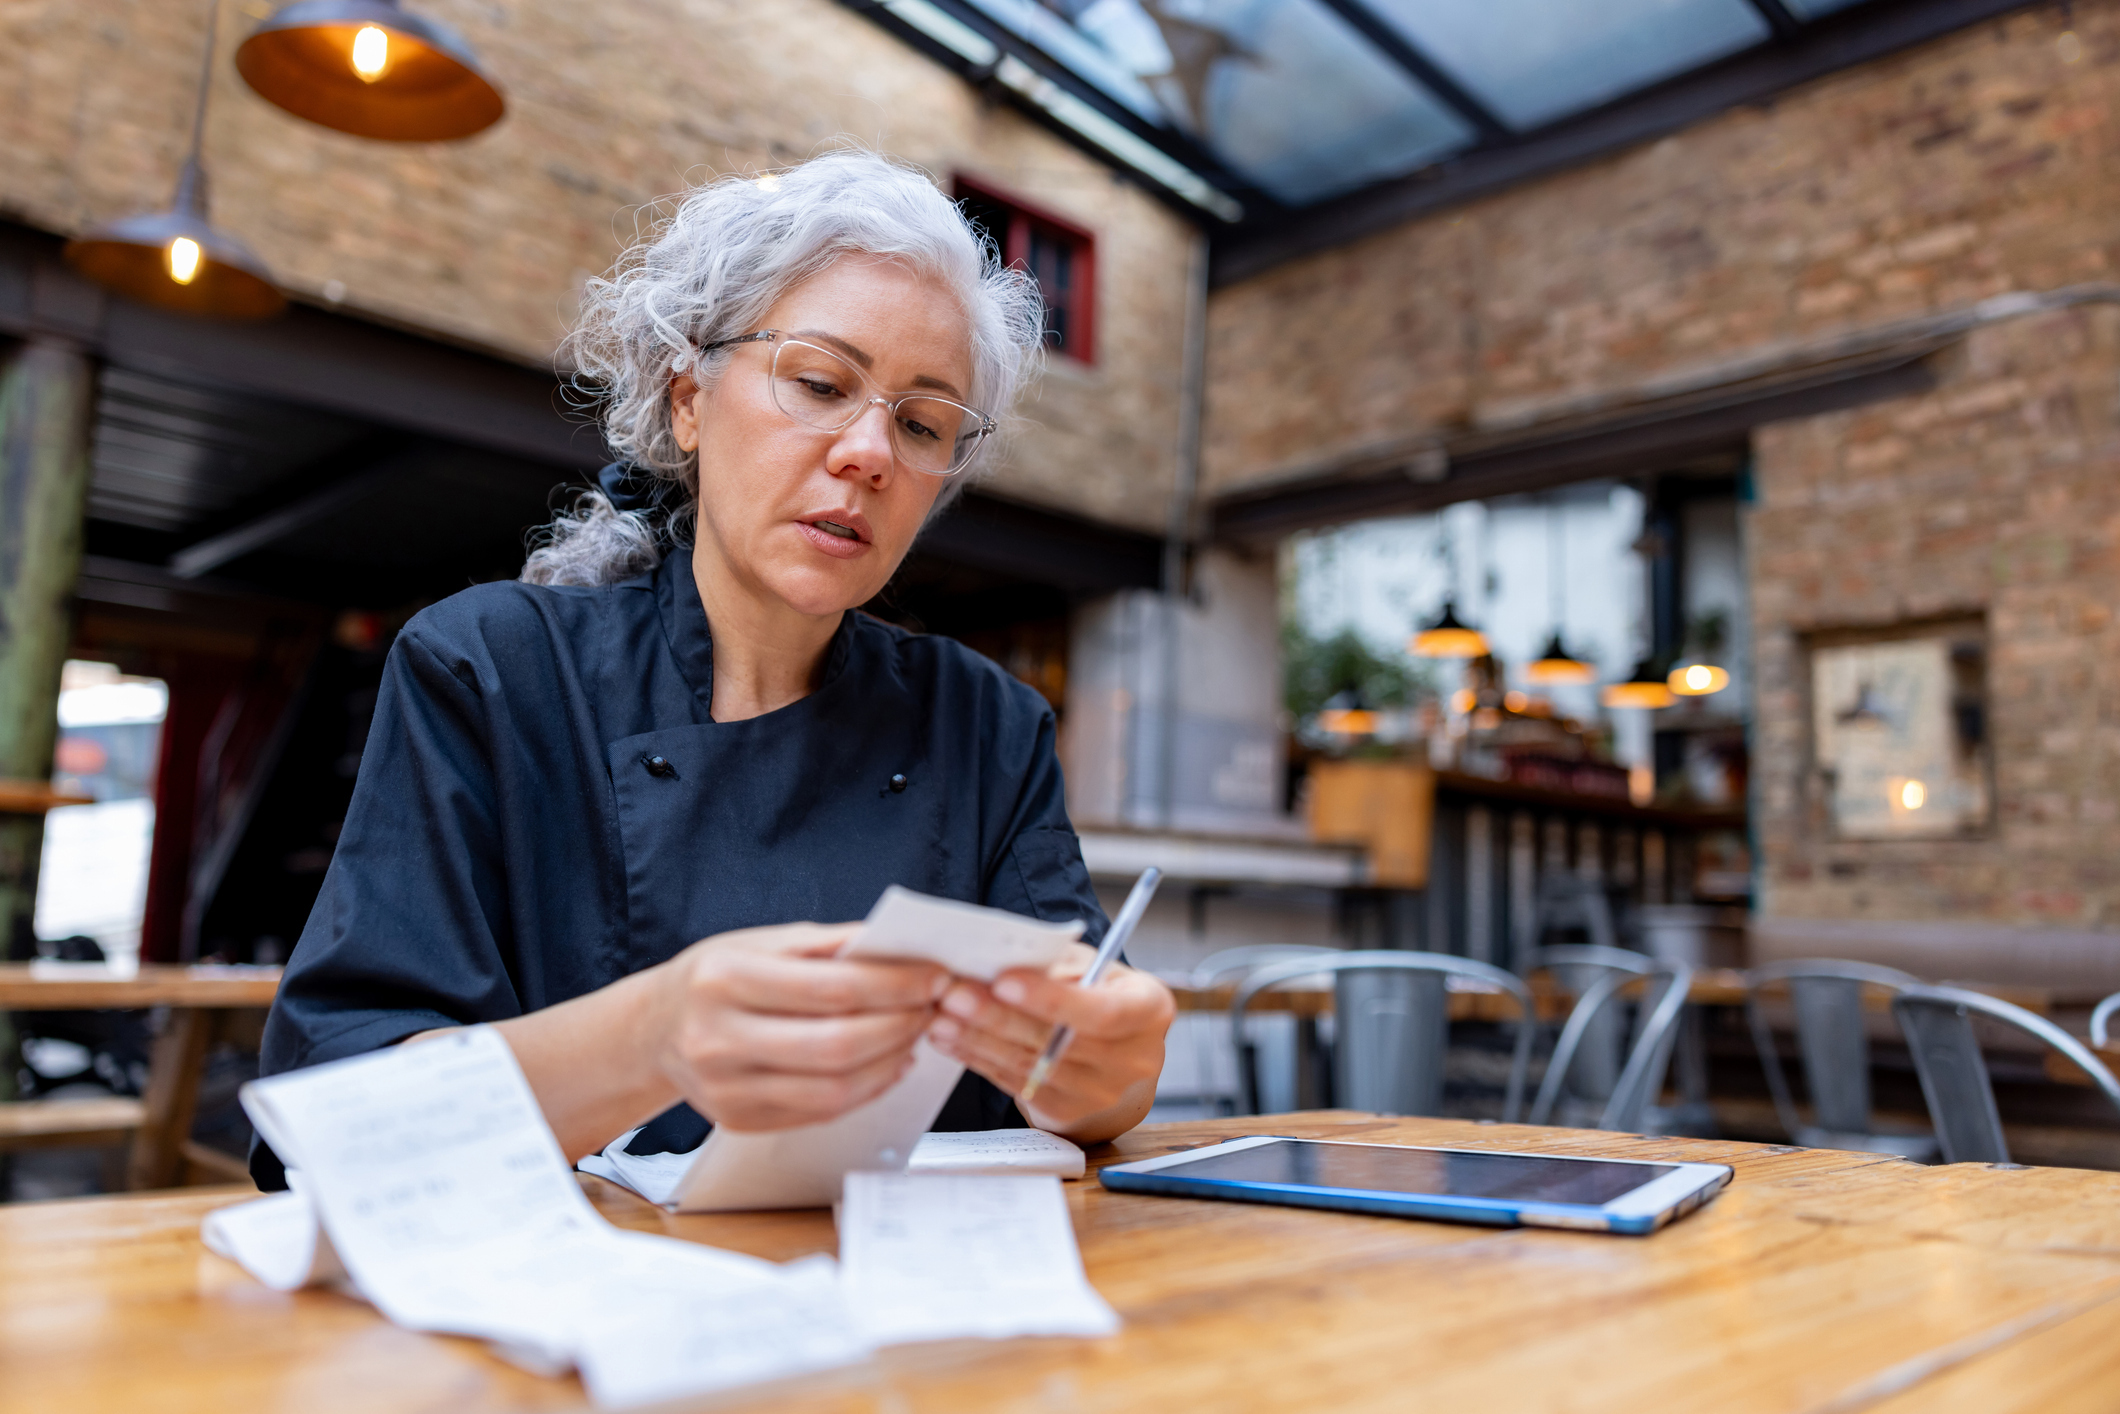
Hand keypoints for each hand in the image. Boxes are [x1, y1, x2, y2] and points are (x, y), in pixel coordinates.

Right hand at [646, 922, 950, 1131]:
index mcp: (724, 978)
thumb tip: (901, 945)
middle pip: (836, 1045)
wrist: (654, 1029)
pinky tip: (886, 1063)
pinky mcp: (738, 1121)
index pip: (831, 988)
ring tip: (914, 1035)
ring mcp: (725, 1089)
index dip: (895, 985)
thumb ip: (830, 944)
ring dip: (891, 1062)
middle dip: (900, 1025)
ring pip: (833, 1089)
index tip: (935, 976)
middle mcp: (718, 1038)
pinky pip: (819, 1112)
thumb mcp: (762, 941)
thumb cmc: (717, 976)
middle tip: (932, 1007)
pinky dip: (865, 1088)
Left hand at [927, 942, 1174, 1142]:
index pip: (1101, 1011)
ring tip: (940, 1015)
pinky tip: (951, 1038)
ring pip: (1029, 1064)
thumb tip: (999, 957)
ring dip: (978, 1039)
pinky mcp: (1066, 1112)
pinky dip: (978, 1058)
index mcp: (1149, 1010)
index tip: (1003, 980)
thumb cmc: (1100, 997)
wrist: (1117, 1057)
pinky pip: (1014, 1082)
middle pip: (1056, 1041)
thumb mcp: (1094, 968)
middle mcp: (1133, 1059)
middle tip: (954, 994)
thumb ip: (1059, 963)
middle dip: (998, 1016)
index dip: (1051, 999)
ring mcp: (1100, 1093)